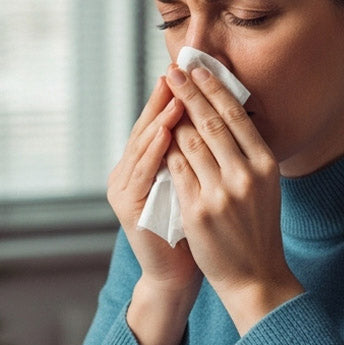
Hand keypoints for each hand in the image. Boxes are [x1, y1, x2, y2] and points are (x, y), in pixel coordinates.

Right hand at [107, 77, 202, 344]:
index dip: (174, 96)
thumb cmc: (194, 231)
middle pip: (146, 126)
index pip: (159, 122)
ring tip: (174, 92)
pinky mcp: (127, 206)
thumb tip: (219, 117)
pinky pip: (142, 171)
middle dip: (164, 97)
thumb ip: (197, 155)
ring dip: (158, 117)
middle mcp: (127, 172)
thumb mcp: (198, 185)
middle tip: (178, 69)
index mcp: (143, 166)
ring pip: (142, 144)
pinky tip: (166, 131)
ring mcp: (123, 188)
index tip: (191, 70)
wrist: (178, 275)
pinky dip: (154, 149)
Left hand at [164, 65, 303, 333]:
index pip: (236, 116)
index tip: (197, 70)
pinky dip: (166, 153)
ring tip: (164, 100)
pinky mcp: (198, 211)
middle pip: (211, 122)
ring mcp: (221, 193)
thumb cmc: (258, 230)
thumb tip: (230, 116)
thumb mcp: (264, 188)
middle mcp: (245, 176)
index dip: (214, 89)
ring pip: (189, 144)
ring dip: (173, 120)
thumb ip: (248, 156)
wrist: (255, 276)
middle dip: (189, 93)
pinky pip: (175, 172)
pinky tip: (158, 138)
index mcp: (264, 166)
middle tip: (173, 72)